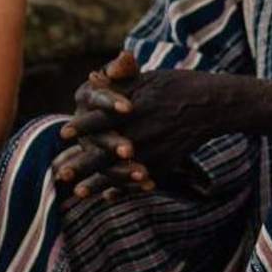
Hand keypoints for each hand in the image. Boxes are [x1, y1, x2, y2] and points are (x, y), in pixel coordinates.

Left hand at [59, 52, 219, 197]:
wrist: (212, 106)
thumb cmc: (177, 86)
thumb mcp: (147, 79)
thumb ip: (119, 82)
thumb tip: (92, 77)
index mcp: (136, 108)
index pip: (103, 118)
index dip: (82, 126)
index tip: (63, 134)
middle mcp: (143, 132)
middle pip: (106, 151)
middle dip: (82, 164)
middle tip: (60, 173)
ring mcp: (154, 151)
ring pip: (121, 171)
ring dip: (97, 183)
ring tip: (77, 192)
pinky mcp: (164, 163)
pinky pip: (138, 179)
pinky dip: (121, 188)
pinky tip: (105, 195)